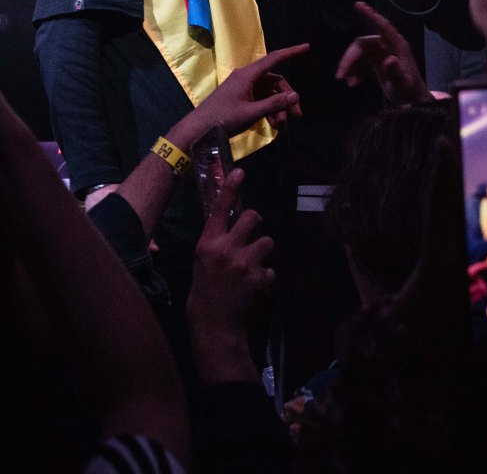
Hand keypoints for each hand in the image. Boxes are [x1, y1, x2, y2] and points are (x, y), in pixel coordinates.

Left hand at [170, 43, 308, 151]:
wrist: (199, 129)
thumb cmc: (222, 119)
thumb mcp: (250, 113)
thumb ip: (274, 104)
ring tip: (282, 126)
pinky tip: (274, 125)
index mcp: (247, 75)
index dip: (291, 52)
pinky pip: (261, 100)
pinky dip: (269, 110)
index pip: (273, 59)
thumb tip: (295, 95)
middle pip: (275, 82)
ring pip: (269, 93)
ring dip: (278, 108)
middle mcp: (247, 78)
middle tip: (297, 115)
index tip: (307, 47)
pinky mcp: (242, 98)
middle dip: (287, 98)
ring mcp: (244, 88)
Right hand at [187, 168, 275, 383]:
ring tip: (252, 267)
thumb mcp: (202, 263)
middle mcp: (226, 249)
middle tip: (252, 235)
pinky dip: (265, 277)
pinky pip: (270, 269)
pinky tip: (255, 289)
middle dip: (256, 224)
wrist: (215, 328)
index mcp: (207, 244)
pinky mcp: (261, 278)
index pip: (219, 209)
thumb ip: (216, 244)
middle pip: (253, 217)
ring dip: (263, 253)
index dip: (231, 189)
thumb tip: (230, 227)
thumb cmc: (204, 294)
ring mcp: (245, 263)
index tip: (240, 172)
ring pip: (267, 242)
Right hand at [335, 1, 432, 104]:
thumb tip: (388, 59)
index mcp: (397, 46)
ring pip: (359, 52)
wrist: (412, 101)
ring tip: (348, 82)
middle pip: (363, 43)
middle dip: (350, 58)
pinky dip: (355, 71)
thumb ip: (395, 72)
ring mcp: (381, 52)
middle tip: (340, 75)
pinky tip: (354, 83)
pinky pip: (360, 60)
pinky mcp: (376, 60)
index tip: (358, 4)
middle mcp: (388, 46)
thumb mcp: (402, 84)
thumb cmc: (409, 92)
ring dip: (350, 66)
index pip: (383, 27)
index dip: (371, 15)